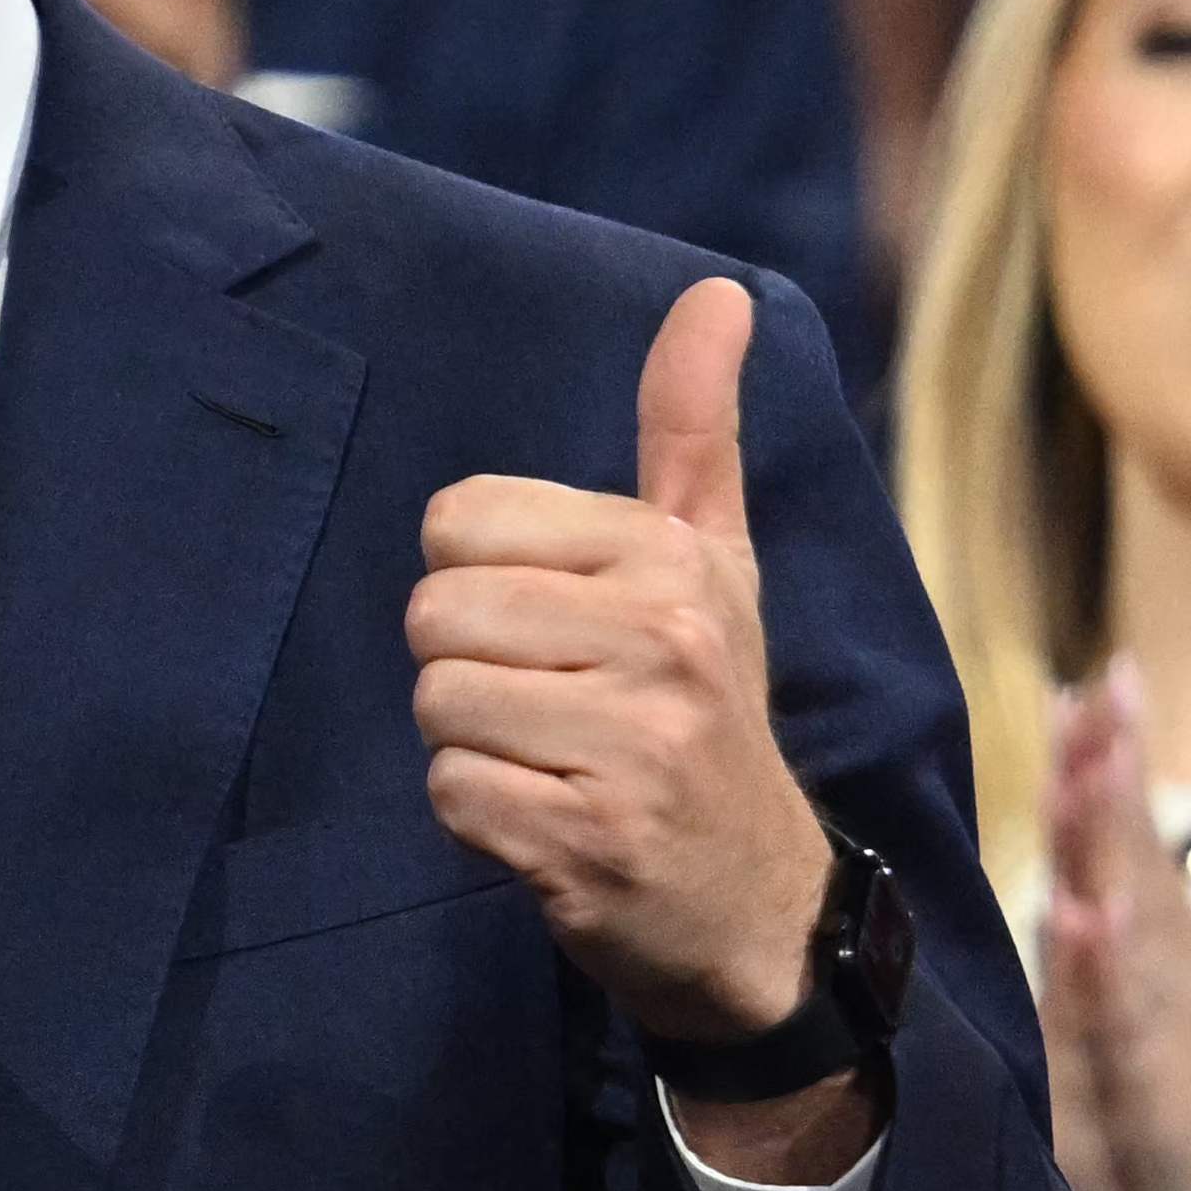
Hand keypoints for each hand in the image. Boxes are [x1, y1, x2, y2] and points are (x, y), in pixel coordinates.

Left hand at [409, 279, 845, 1126]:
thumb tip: (715, 291)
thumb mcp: (715, 561)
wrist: (757, 899)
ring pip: (434, 701)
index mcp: (674, 560)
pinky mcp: (585, 841)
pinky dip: (478, 813)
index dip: (480, 577)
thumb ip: (692, 428)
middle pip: (432, 613)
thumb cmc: (706, 708)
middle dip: (469, 663)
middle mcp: (664, 643)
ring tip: (553, 758)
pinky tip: (548, 817)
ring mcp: (631, 748)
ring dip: (472, 741)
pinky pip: (447, 790)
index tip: (558, 625)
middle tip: (552, 703)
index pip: (458, 520)